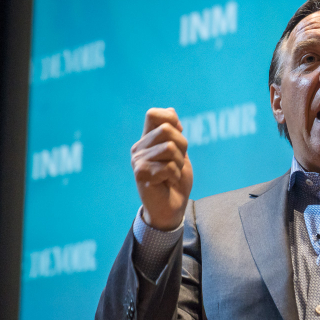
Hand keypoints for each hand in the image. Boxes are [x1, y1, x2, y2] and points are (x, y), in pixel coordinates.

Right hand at [131, 107, 192, 229]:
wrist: (171, 208)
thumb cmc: (176, 181)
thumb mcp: (180, 154)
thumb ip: (175, 134)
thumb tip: (171, 111)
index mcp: (147, 140)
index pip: (154, 114)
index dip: (172, 121)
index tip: (178, 137)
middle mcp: (139, 147)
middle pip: (167, 130)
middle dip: (182, 146)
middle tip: (177, 163)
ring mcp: (137, 160)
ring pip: (169, 148)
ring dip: (179, 163)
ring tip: (173, 173)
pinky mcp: (140, 173)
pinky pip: (168, 166)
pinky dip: (175, 175)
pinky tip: (168, 182)